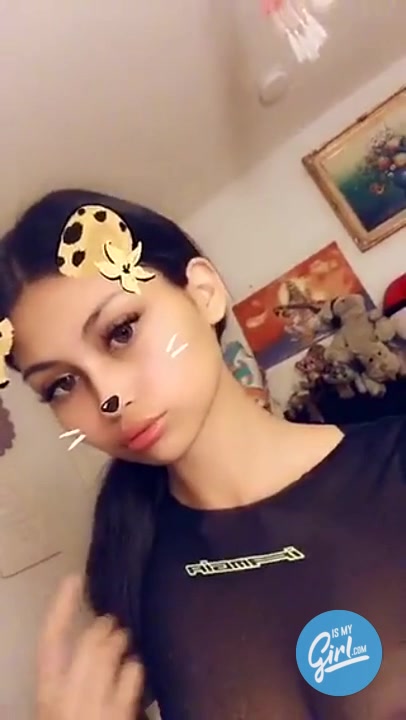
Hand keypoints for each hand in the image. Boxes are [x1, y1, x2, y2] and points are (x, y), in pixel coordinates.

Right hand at [36, 575, 143, 719]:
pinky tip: (137, 667)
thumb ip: (61, 683)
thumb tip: (67, 657)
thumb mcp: (55, 709)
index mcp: (46, 695)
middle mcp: (67, 699)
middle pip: (88, 645)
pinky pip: (131, 684)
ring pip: (112, 658)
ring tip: (125, 640)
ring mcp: (94, 710)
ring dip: (121, 644)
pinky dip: (135, 670)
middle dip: (103, 628)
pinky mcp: (119, 719)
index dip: (61, 607)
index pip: (50, 641)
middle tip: (112, 622)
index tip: (73, 579)